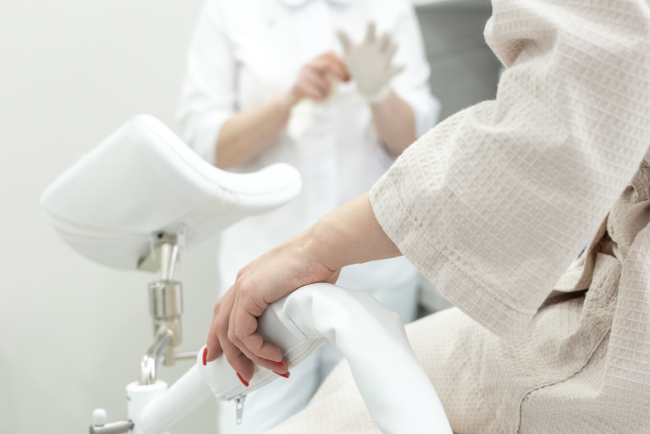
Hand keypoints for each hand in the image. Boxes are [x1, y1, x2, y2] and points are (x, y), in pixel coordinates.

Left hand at [205, 193, 400, 382]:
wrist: (323, 249)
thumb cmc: (319, 264)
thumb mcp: (296, 291)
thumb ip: (285, 307)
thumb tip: (291, 329)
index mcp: (250, 280)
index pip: (224, 312)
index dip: (219, 337)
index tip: (219, 356)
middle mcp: (242, 283)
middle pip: (220, 326)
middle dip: (229, 355)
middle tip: (244, 374)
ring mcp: (243, 287)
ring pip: (231, 334)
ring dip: (252, 357)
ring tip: (274, 367)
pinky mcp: (250, 292)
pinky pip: (243, 332)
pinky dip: (257, 349)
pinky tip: (274, 355)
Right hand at [289, 51, 349, 102]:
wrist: (294, 97)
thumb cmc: (313, 87)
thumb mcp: (324, 79)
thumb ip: (334, 75)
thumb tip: (351, 76)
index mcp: (316, 60)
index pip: (330, 54)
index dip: (341, 62)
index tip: (349, 74)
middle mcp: (308, 64)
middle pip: (326, 64)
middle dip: (338, 73)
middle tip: (345, 82)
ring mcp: (301, 74)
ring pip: (318, 78)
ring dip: (326, 87)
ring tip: (329, 93)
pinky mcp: (297, 85)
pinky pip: (308, 88)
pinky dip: (316, 93)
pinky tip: (320, 97)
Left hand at [337, 22, 403, 102]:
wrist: (365, 84)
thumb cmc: (358, 65)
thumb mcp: (349, 53)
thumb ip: (344, 40)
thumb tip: (336, 27)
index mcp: (369, 44)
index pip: (370, 33)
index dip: (371, 27)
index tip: (371, 19)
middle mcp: (379, 50)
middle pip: (383, 41)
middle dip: (385, 36)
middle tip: (386, 30)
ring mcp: (384, 61)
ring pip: (390, 52)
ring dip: (393, 48)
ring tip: (396, 42)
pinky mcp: (388, 73)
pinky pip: (396, 69)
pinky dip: (400, 67)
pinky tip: (404, 65)